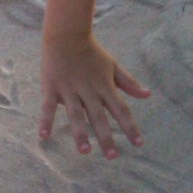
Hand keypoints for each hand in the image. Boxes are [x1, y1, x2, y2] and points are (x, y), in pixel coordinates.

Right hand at [38, 35, 150, 157]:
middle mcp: (89, 91)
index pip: (121, 110)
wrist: (67, 35)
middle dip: (106, 136)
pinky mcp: (51, 88)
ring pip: (76, 115)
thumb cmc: (91, 52)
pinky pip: (48, 108)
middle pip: (99, 117)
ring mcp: (69, 90)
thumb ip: (129, 83)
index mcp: (104, 87)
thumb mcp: (113, 66)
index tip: (138, 144)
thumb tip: (148, 95)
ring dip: (81, 133)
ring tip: (85, 151)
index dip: (130, 127)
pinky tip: (44, 137)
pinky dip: (46, 122)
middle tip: (112, 156)